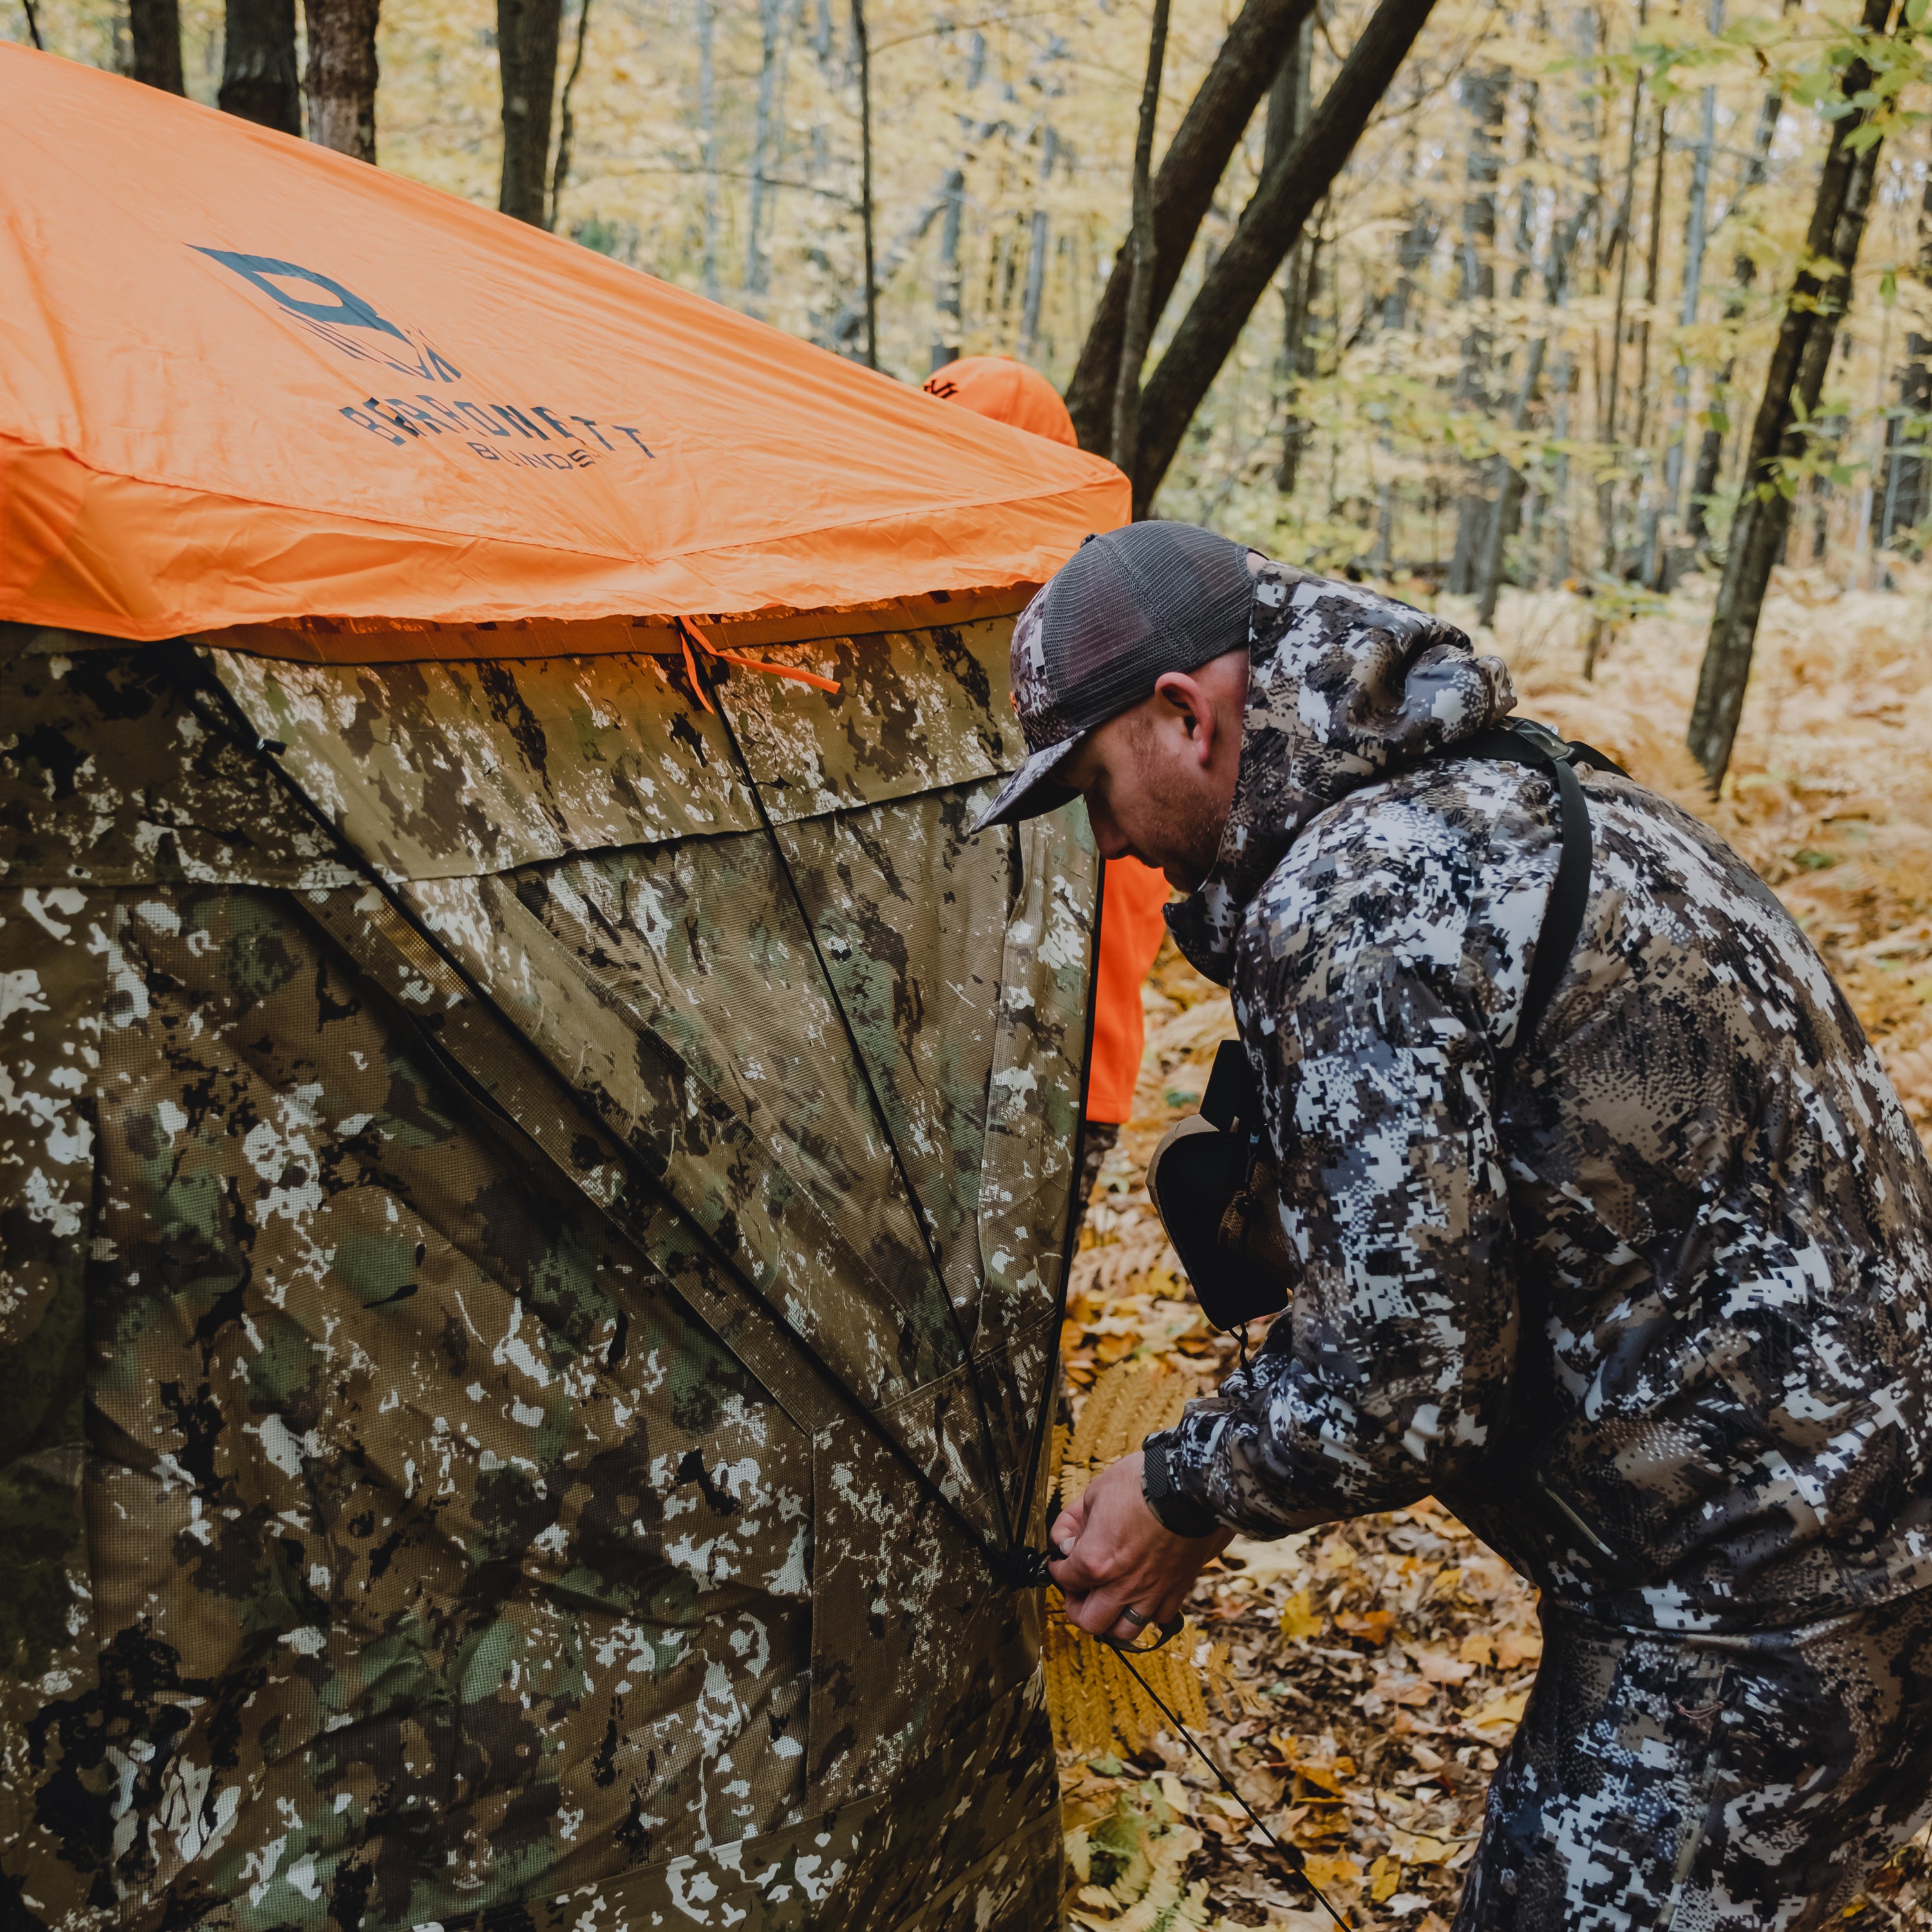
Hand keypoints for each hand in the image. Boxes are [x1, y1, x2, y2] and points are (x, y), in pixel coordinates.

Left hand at [1047, 1451, 1233, 1644]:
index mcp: (1095, 1560)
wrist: (1191, 1484)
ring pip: (1125, 1630)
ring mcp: (1152, 1591)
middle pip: (1089, 1621)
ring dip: (1112, 1620)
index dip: (1057, 1567)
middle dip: (1077, 1608)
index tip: (1061, 1560)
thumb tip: (1069, 1542)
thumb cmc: (1143, 1482)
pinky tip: (1143, 1596)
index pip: (1064, 1579)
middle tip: (1078, 1591)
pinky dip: (1148, 1612)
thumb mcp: (1096, 1492)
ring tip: (1109, 1602)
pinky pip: (1160, 1617)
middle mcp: (1121, 1585)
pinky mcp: (1178, 1589)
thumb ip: (1079, 1524)